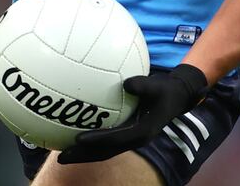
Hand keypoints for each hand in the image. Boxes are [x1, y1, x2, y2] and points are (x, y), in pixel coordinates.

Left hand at [58, 64, 208, 163]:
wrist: (177, 97)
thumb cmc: (167, 90)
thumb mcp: (159, 86)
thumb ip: (143, 85)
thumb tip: (126, 83)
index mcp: (142, 132)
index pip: (115, 140)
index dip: (97, 140)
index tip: (78, 138)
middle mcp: (134, 140)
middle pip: (105, 153)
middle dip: (83, 156)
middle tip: (61, 157)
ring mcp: (130, 139)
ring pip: (104, 151)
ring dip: (84, 154)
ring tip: (63, 154)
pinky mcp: (128, 135)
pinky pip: (107, 143)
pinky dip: (91, 144)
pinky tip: (76, 138)